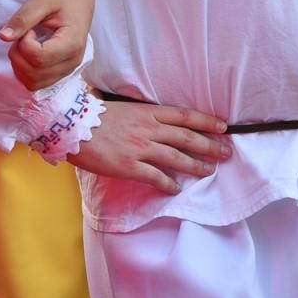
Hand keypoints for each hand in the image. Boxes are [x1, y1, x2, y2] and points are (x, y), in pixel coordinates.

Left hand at [0, 0, 90, 90]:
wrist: (77, 0)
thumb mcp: (41, 1)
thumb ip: (23, 19)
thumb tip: (3, 37)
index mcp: (72, 44)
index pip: (39, 58)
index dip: (25, 44)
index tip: (29, 29)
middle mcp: (72, 62)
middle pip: (34, 73)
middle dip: (19, 54)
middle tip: (24, 34)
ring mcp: (66, 71)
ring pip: (33, 83)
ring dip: (19, 64)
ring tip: (26, 43)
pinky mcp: (59, 74)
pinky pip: (35, 83)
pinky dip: (24, 71)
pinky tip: (27, 52)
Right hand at [68, 98, 230, 194]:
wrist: (70, 125)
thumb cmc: (91, 115)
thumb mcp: (121, 108)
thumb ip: (140, 115)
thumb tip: (153, 121)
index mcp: (146, 112)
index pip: (184, 116)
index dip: (206, 121)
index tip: (223, 126)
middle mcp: (148, 129)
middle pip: (187, 137)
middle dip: (210, 145)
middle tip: (227, 152)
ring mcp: (139, 148)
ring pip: (176, 158)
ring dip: (196, 165)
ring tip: (209, 170)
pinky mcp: (129, 166)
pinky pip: (155, 177)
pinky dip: (168, 184)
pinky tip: (176, 188)